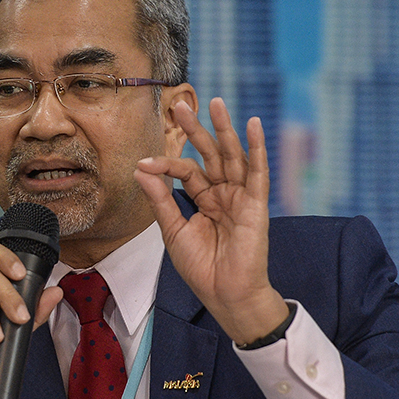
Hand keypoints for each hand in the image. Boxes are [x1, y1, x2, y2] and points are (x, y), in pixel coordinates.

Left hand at [133, 97, 287, 344]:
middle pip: (209, 154)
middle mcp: (223, 193)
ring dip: (225, 129)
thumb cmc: (202, 268)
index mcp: (204, 199)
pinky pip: (257, 172)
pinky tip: (254, 125)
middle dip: (196, 129)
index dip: (166, 165)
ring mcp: (240, 196)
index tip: (144, 163)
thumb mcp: (173, 231)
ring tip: (215, 103)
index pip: (186, 171)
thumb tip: (141, 169)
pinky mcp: (256, 205)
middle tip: (179, 105)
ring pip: (232, 156)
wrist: (224, 295)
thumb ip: (160, 199)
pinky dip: (257, 148)